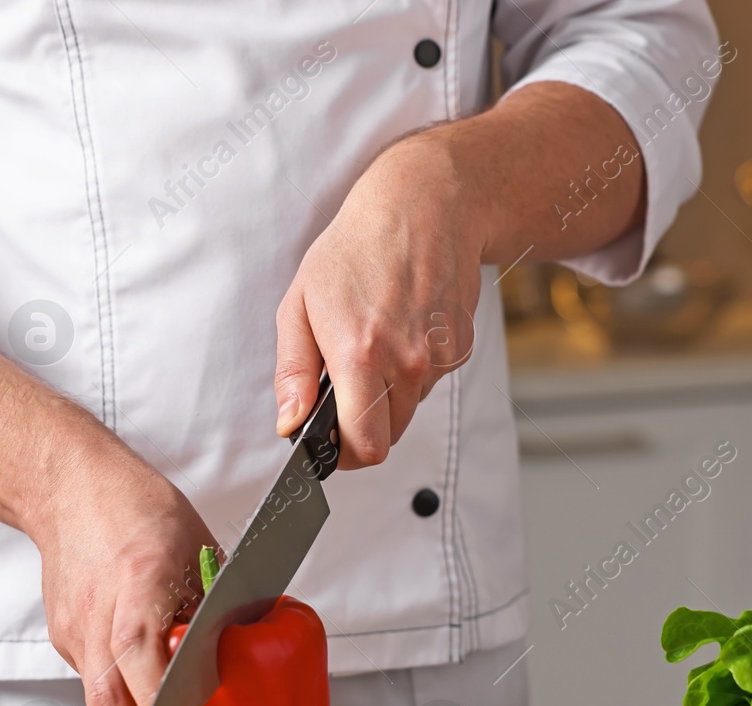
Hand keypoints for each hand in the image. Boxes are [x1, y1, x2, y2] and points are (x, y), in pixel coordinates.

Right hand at [31, 449, 210, 705]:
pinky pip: (96, 683)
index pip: (140, 648)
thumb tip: (255, 644)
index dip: (161, 694)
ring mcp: (76, 628)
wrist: (68, 488)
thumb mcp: (197, 545)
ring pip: (98, 701)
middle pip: (107, 696)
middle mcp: (99, 611)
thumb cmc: (139, 509)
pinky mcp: (66, 638)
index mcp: (138, 579)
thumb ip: (218, 600)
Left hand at [274, 132, 484, 466]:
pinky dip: (412, 371)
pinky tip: (401, 329)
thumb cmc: (356, 248)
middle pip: (388, 437)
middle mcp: (408, 362)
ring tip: (374, 342)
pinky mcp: (461, 349)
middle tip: (345, 388)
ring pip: (409, 410)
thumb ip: (293, 372)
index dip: (342, 455)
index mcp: (361, 355)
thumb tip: (290, 422)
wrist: (425, 204)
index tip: (329, 443)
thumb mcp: (300, 304)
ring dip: (388, 395)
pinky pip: (430, 383)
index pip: (365, 447)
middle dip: (363, 425)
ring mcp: (441, 357)